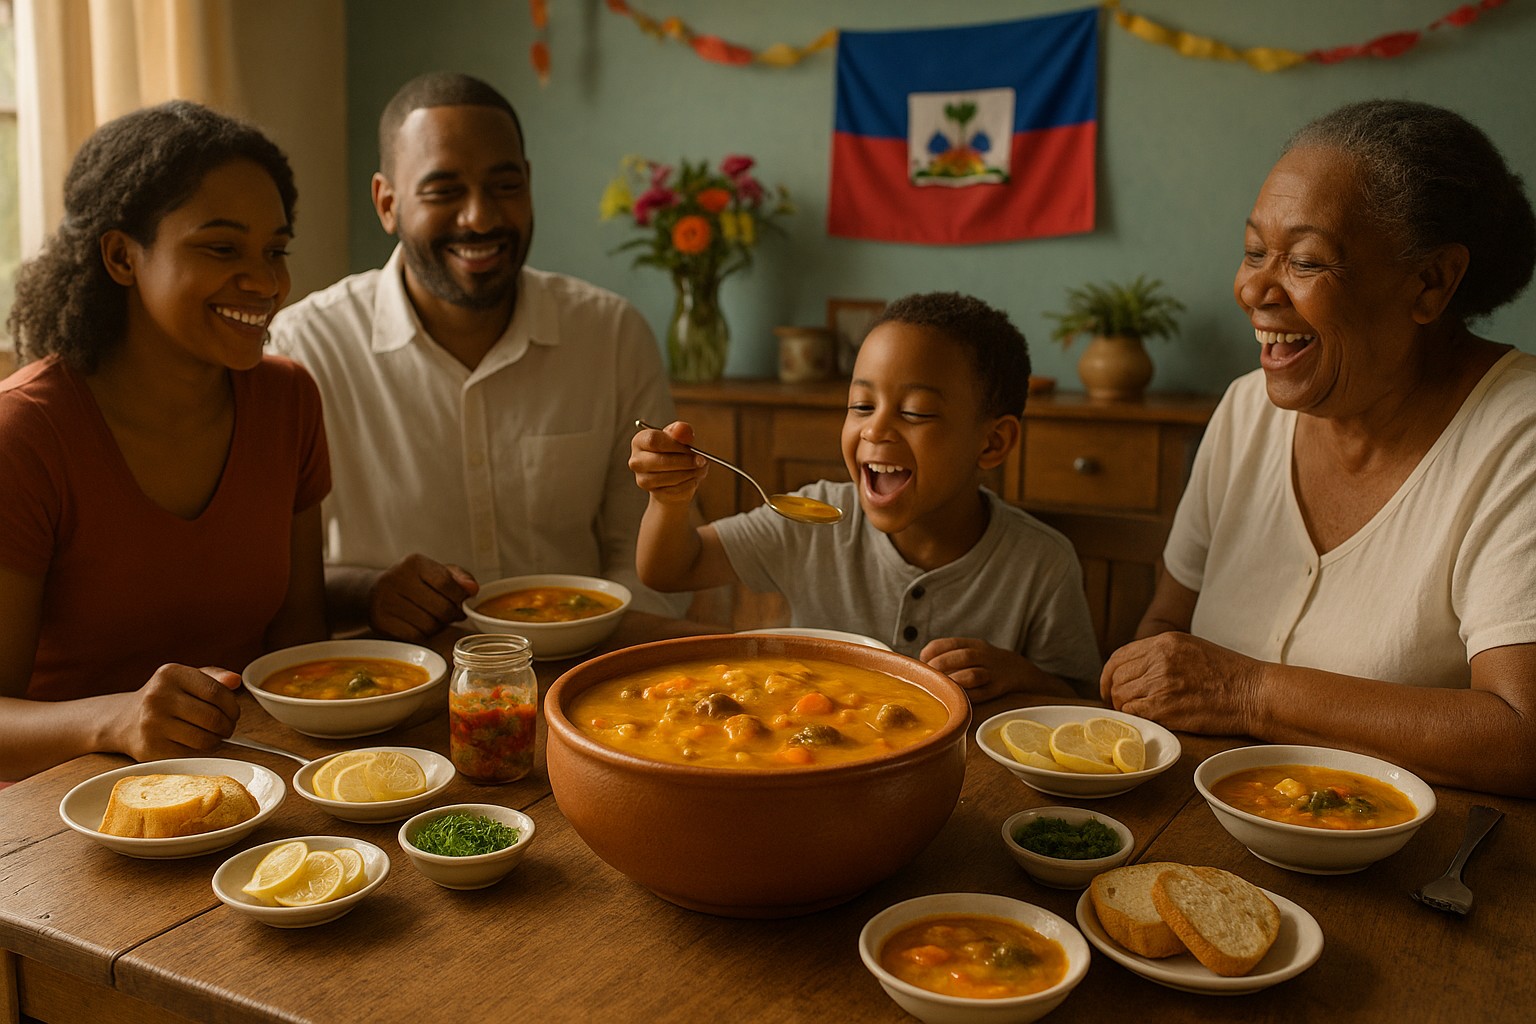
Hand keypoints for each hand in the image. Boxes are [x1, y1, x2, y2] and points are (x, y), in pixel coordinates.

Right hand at [112, 664, 242, 760]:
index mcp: (171, 674)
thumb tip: (235, 680)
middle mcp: (158, 696)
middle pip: (212, 718)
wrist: (125, 720)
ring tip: (214, 737)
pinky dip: (200, 753)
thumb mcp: (186, 679)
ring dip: (216, 741)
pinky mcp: (149, 748)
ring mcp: (151, 723)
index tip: (234, 713)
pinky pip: (190, 755)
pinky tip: (197, 745)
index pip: (216, 692)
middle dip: (228, 726)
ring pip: (204, 739)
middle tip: (227, 728)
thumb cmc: (166, 697)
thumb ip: (214, 677)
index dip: (233, 707)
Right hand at [368, 554, 478, 641]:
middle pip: (441, 608)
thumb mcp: (435, 571)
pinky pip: (415, 636)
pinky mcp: (380, 621)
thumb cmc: (413, 581)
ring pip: (429, 625)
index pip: (446, 584)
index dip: (460, 598)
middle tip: (452, 614)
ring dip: (439, 626)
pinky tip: (420, 625)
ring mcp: (386, 601)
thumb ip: (458, 577)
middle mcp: (396, 579)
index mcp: (414, 563)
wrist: (375, 591)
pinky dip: (423, 635)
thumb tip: (472, 589)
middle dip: (452, 615)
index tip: (463, 602)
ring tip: (435, 618)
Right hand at [629, 420, 706, 506]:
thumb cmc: (677, 452)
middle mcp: (636, 460)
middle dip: (684, 461)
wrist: (675, 477)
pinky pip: (673, 489)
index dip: (675, 445)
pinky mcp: (653, 492)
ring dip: (688, 473)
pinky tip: (693, 478)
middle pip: (660, 460)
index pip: (653, 440)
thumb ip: (681, 431)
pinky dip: (687, 484)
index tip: (691, 448)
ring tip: (699, 469)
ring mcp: (642, 478)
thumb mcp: (681, 438)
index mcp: (640, 441)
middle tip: (700, 460)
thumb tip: (681, 429)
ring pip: (667, 477)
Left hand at [920, 637, 1031, 703]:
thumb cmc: (982, 662)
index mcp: (972, 644)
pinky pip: (981, 694)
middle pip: (962, 656)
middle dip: (941, 665)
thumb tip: (918, 665)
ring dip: (954, 681)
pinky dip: (967, 697)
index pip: (949, 643)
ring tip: (942, 687)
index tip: (923, 661)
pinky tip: (955, 699)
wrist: (1017, 669)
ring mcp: (991, 673)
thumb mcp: (969, 650)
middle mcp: (983, 656)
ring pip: (973, 675)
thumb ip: (948, 654)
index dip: (932, 651)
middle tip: (929, 676)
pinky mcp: (997, 689)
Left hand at [1100, 632, 1262, 734]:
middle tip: (1118, 705)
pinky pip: (1133, 712)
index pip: (1120, 656)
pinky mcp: (1165, 707)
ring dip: (1123, 707)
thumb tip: (1136, 669)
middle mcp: (1160, 659)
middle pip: (1117, 676)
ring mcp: (1161, 683)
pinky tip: (1144, 719)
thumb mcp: (1193, 649)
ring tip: (1135, 713)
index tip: (1109, 686)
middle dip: (1113, 692)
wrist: (1254, 693)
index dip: (1109, 674)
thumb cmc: (1229, 674)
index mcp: (1165, 642)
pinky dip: (1133, 717)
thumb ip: (1162, 655)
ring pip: (1122, 696)